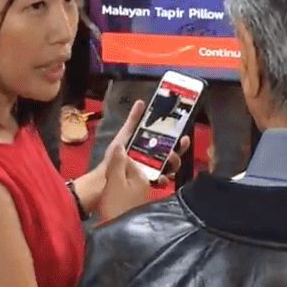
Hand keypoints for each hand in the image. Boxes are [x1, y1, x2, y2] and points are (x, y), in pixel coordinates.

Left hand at [72, 98, 190, 216]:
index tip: (183, 135)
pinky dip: (163, 181)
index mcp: (151, 148)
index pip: (170, 144)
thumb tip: (140, 103)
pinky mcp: (148, 183)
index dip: (179, 140)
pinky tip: (161, 177)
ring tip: (170, 158)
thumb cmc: (114, 156)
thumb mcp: (125, 134)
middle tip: (181, 144)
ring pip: (171, 169)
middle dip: (180, 150)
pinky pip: (161, 183)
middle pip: (174, 156)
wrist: (104, 174)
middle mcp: (155, 161)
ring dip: (174, 164)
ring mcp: (153, 173)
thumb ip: (133, 119)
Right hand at [100, 145, 149, 221]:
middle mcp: (145, 184)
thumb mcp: (114, 181)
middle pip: (129, 169)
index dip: (116, 159)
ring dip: (117, 181)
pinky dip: (118, 190)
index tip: (107, 164)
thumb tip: (121, 146)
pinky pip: (126, 190)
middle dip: (117, 170)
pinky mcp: (134, 204)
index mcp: (142, 176)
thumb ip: (117, 162)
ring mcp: (140, 195)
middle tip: (107, 178)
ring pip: (127, 180)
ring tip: (108, 188)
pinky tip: (111, 196)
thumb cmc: (116, 208)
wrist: (118, 235)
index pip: (129, 157)